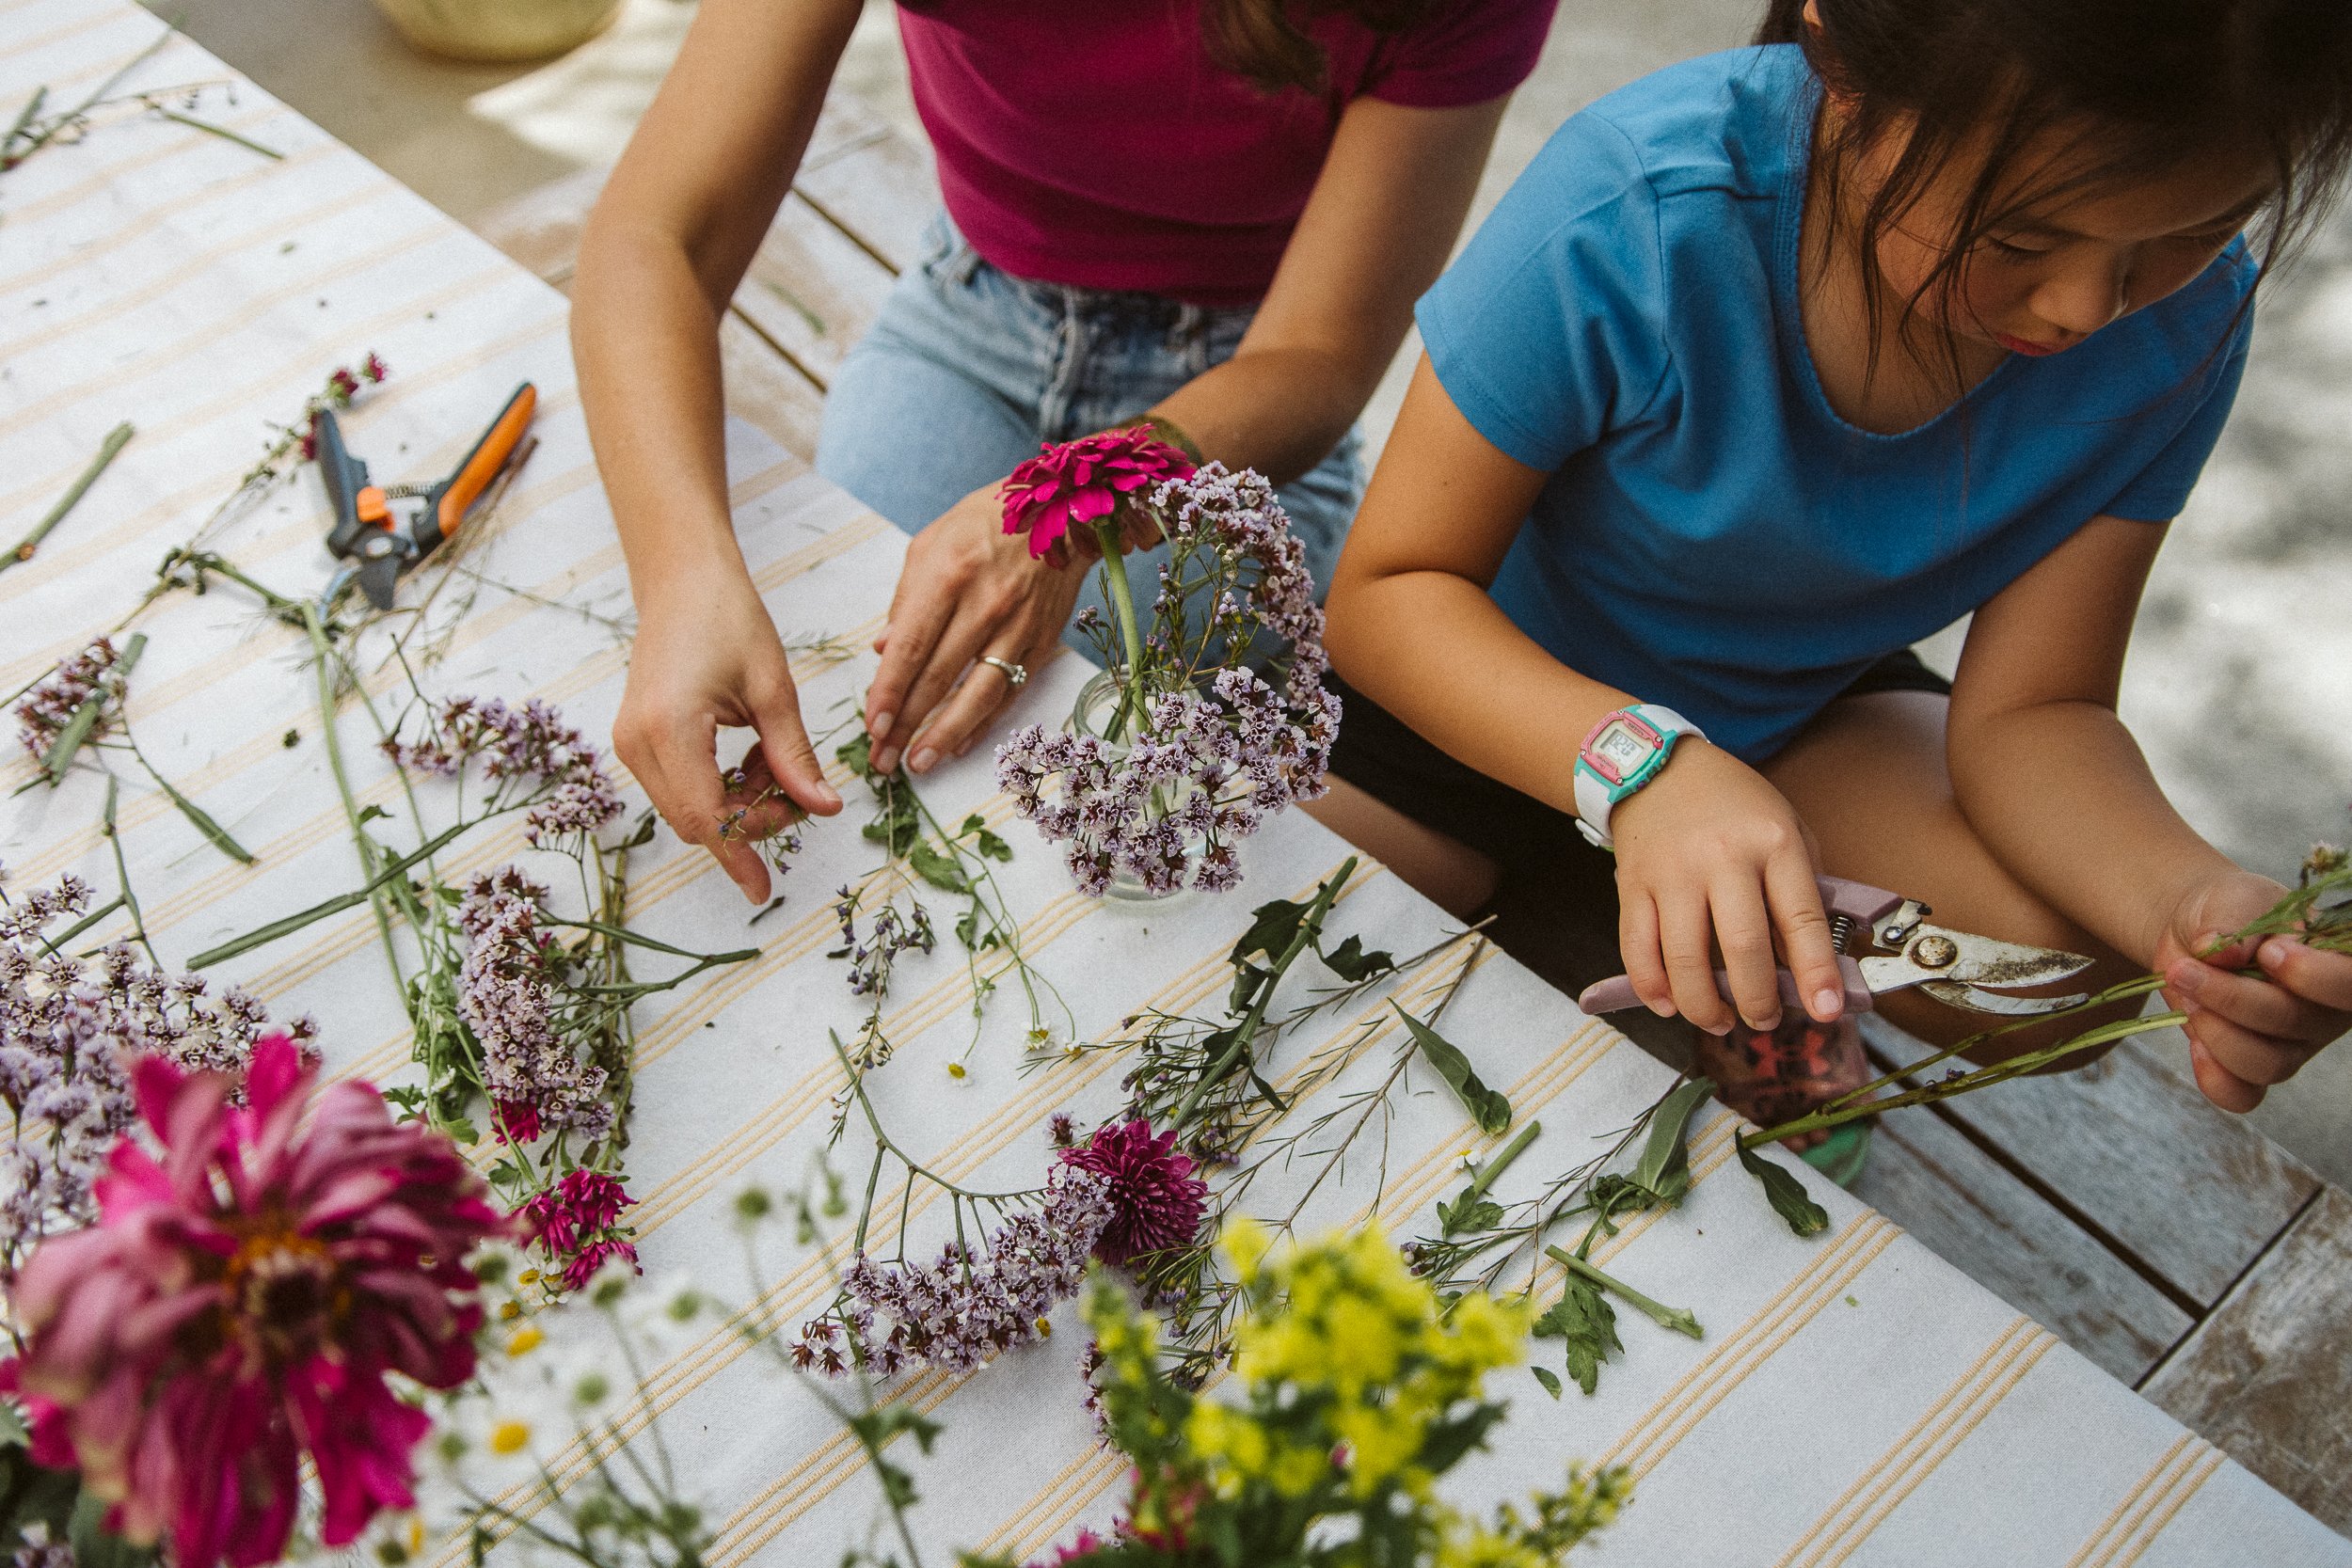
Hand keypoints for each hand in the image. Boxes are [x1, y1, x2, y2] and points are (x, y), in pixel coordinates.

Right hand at [612, 560, 841, 902]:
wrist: (682, 579)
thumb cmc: (729, 620)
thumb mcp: (775, 689)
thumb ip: (794, 756)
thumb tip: (824, 808)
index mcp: (670, 729)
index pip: (705, 817)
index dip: (738, 855)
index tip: (764, 889)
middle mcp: (637, 743)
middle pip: (695, 821)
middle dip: (751, 822)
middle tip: (799, 796)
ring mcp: (631, 742)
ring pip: (688, 808)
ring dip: (739, 803)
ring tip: (776, 763)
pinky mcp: (637, 739)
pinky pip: (680, 786)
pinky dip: (721, 786)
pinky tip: (752, 756)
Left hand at [865, 483, 1079, 776]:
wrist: (1061, 510)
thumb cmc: (985, 521)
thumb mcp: (931, 544)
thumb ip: (904, 600)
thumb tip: (884, 652)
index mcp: (948, 575)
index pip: (911, 648)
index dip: (889, 692)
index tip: (872, 725)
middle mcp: (985, 604)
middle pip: (938, 678)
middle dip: (906, 725)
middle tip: (882, 759)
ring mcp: (1019, 627)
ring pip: (978, 696)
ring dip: (945, 737)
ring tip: (918, 764)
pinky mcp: (1043, 641)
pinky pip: (1010, 692)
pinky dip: (984, 723)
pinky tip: (960, 745)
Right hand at [1608, 741, 1849, 1035]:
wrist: (1658, 770)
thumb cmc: (1734, 806)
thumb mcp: (1786, 828)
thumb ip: (1802, 890)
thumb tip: (1808, 964)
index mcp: (1772, 842)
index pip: (1800, 917)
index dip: (1815, 971)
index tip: (1825, 1010)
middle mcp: (1722, 857)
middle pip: (1741, 946)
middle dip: (1757, 1000)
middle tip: (1765, 1020)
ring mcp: (1672, 873)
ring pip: (1684, 958)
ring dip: (1703, 1005)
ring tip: (1719, 1020)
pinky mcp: (1633, 886)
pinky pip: (1637, 949)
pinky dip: (1651, 987)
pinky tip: (1669, 1005)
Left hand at [2156, 870, 2351, 1111]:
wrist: (2197, 934)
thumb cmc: (2231, 911)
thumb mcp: (2233, 900)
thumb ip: (2235, 923)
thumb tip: (2227, 954)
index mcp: (2338, 964)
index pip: (2350, 984)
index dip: (2316, 977)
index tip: (2269, 954)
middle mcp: (2326, 1012)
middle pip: (2296, 1023)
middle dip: (2234, 999)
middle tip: (2184, 969)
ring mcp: (2294, 1046)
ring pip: (2267, 1063)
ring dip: (2215, 1032)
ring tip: (2182, 992)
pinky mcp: (2255, 1069)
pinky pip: (2243, 1094)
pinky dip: (2214, 1077)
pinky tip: (2193, 1046)